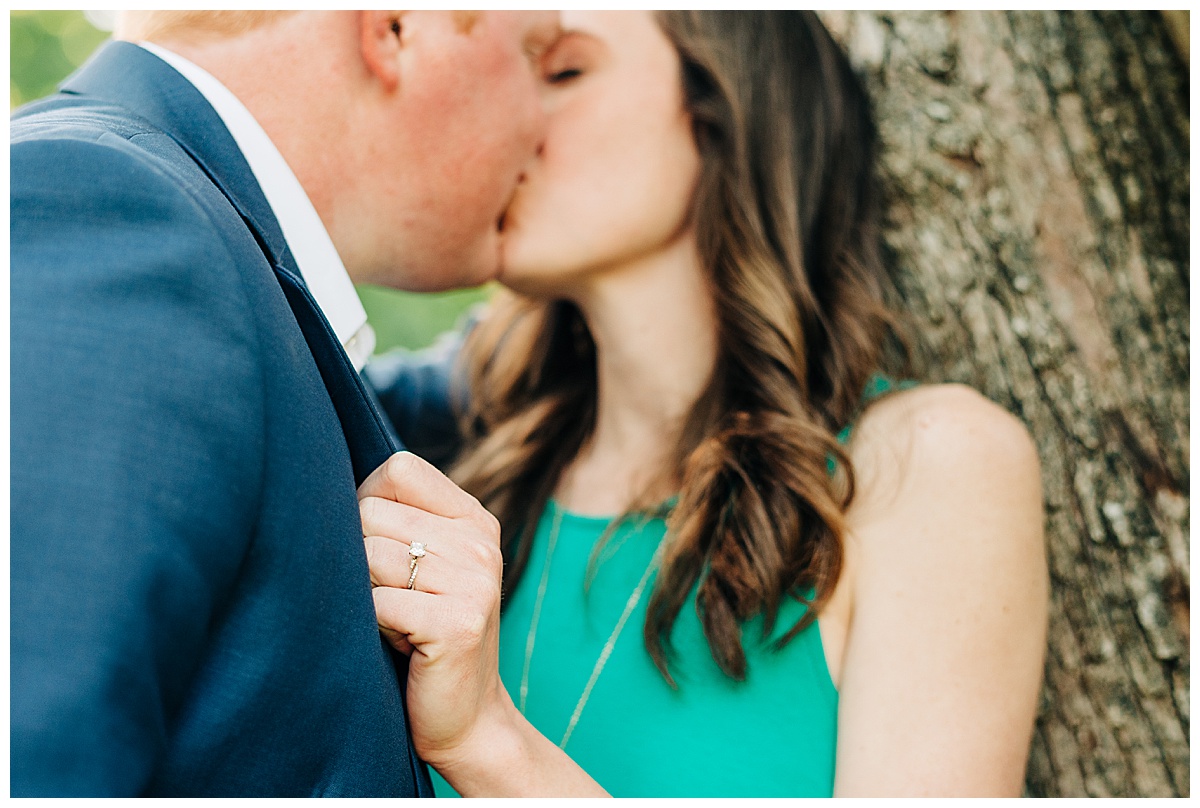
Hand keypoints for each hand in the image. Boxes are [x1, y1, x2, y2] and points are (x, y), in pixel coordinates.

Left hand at [358, 452, 510, 766]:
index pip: (399, 469)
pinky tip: (395, 644)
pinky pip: (377, 603)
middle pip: (371, 512)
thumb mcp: (422, 567)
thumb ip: (395, 522)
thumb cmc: (423, 639)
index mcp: (474, 520)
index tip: (375, 548)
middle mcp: (480, 543)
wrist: (466, 720)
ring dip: (363, 596)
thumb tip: (316, 486)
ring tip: (390, 622)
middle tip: (385, 599)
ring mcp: (475, 582)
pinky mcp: (459, 623)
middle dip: (357, 557)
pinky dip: (370, 627)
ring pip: (369, 557)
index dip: (367, 502)